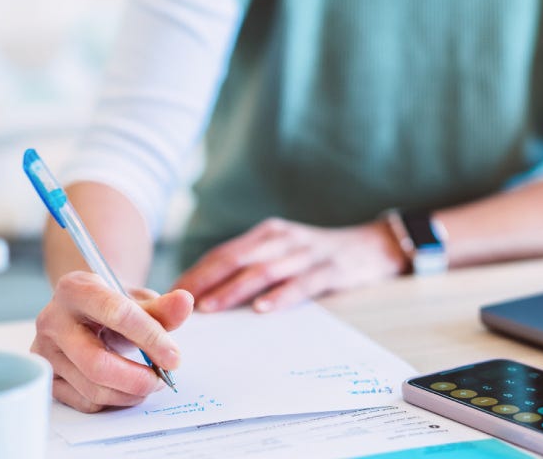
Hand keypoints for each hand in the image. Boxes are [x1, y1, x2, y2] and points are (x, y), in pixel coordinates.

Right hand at [31, 272, 193, 411]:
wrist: (84, 310)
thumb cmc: (112, 303)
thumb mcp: (137, 298)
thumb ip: (162, 306)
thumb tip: (185, 303)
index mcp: (74, 289)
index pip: (117, 314)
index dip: (151, 338)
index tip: (174, 357)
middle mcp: (52, 320)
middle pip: (97, 363)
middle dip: (137, 378)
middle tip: (162, 379)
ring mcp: (45, 352)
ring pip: (92, 388)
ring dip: (130, 393)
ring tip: (149, 382)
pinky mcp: (48, 377)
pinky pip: (84, 401)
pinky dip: (114, 400)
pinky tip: (127, 387)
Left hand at [172, 217, 406, 312]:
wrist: (374, 245)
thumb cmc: (319, 256)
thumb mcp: (284, 252)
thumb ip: (252, 266)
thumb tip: (208, 296)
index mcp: (266, 234)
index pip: (222, 253)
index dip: (195, 273)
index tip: (168, 294)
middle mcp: (282, 238)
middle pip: (235, 258)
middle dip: (204, 281)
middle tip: (178, 304)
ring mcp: (306, 252)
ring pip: (263, 270)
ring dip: (233, 290)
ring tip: (210, 308)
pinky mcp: (330, 268)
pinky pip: (302, 283)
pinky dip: (281, 296)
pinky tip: (263, 309)